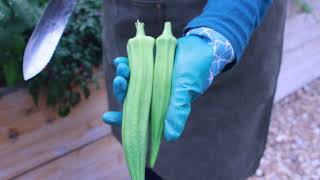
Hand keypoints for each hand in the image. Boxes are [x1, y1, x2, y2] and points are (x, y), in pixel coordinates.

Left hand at [103, 35, 218, 140]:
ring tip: (121, 66)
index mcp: (162, 105)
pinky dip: (127, 64)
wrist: (201, 45)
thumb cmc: (196, 69)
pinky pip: (134, 66)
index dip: (123, 119)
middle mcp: (154, 94)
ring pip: (131, 82)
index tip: (106, 117)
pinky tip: (121, 60)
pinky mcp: (149, 65)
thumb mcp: (186, 89)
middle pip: (132, 97)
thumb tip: (169, 138)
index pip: (140, 116)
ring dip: (123, 75)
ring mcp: (150, 79)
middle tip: (119, 80)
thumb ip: (177, 110)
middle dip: (122, 91)